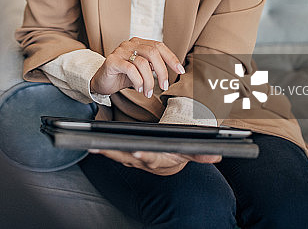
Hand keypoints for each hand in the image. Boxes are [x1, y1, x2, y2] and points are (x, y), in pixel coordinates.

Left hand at [89, 149, 221, 175]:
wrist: (167, 163)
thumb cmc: (176, 154)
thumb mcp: (189, 154)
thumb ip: (200, 154)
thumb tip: (217, 154)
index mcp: (159, 159)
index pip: (152, 157)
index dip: (146, 155)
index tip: (139, 152)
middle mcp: (144, 160)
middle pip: (128, 156)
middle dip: (116, 152)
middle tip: (103, 148)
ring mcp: (133, 159)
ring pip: (117, 154)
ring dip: (105, 151)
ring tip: (91, 145)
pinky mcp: (125, 154)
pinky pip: (112, 151)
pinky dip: (103, 148)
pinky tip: (91, 144)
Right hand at [90, 38, 184, 97]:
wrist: (101, 82)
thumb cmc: (122, 75)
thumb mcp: (141, 70)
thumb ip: (153, 66)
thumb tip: (170, 71)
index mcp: (138, 43)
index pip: (159, 46)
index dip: (171, 58)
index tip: (180, 70)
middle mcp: (129, 44)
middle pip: (153, 52)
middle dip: (162, 71)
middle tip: (164, 85)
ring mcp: (120, 51)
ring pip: (143, 63)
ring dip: (149, 81)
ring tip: (148, 92)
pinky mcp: (112, 61)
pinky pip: (130, 69)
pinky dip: (138, 81)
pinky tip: (138, 88)